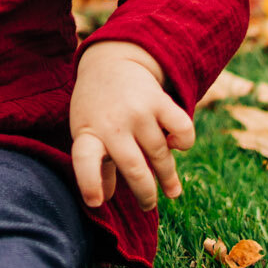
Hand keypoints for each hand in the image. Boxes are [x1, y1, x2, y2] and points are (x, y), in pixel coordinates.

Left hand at [69, 40, 194, 211]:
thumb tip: (103, 199)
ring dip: (168, 177)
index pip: (84, 160)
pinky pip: (182, 129)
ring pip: (160, 154)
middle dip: (145, 194)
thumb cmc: (96, 108)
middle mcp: (112, 123)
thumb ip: (97, 165)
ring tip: (172, 191)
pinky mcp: (159, 100)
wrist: (110, 62)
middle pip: (133, 167)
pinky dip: (184, 142)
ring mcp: (137, 111)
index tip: (95, 203)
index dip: (90, 183)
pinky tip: (176, 146)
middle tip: (148, 206)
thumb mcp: (87, 132)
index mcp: (88, 133)